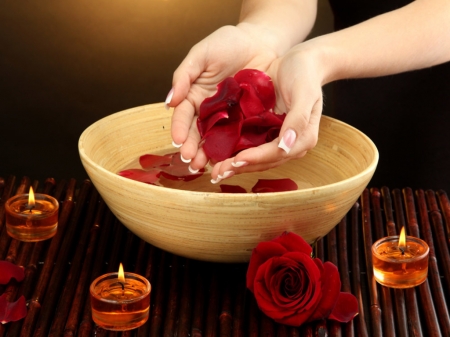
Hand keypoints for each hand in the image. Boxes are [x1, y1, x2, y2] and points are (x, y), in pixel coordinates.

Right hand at [166, 24, 278, 170]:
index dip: (180, 129)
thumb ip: (184, 75)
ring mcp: (227, 117)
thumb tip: (168, 101)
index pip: (183, 116)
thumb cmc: (228, 43)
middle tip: (191, 161)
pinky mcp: (246, 120)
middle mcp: (208, 110)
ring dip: (209, 154)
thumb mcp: (202, 54)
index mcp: (194, 95)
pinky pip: (238, 136)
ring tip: (204, 167)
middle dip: (193, 148)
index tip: (178, 141)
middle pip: (197, 133)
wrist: (260, 41)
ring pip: (215, 139)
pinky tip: (228, 159)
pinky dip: (232, 149)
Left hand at [209, 44, 324, 181]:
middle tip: (217, 172)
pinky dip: (233, 150)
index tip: (236, 161)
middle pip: (263, 161)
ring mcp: (275, 138)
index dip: (256, 159)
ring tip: (214, 169)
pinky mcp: (263, 131)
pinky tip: (216, 152)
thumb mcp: (305, 92)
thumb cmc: (305, 74)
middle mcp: (288, 143)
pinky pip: (247, 144)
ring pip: (254, 157)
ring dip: (234, 164)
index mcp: (302, 138)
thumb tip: (287, 145)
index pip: (276, 153)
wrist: (300, 62)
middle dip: (240, 167)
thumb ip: (298, 119)